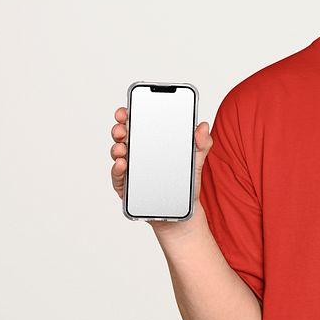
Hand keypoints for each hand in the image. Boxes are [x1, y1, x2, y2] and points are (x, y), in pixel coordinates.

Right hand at [110, 106, 212, 235]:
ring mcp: (130, 169)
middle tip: (122, 125)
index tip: (128, 108)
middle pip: (123, 135)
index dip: (130, 114)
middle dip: (119, 127)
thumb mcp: (196, 160)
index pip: (138, 122)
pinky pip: (118, 176)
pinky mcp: (126, 186)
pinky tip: (122, 164)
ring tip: (122, 146)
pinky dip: (117, 168)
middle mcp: (138, 152)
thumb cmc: (186, 182)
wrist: (182, 210)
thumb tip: (203, 125)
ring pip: (117, 153)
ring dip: (116, 147)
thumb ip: (202, 143)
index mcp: (153, 141)